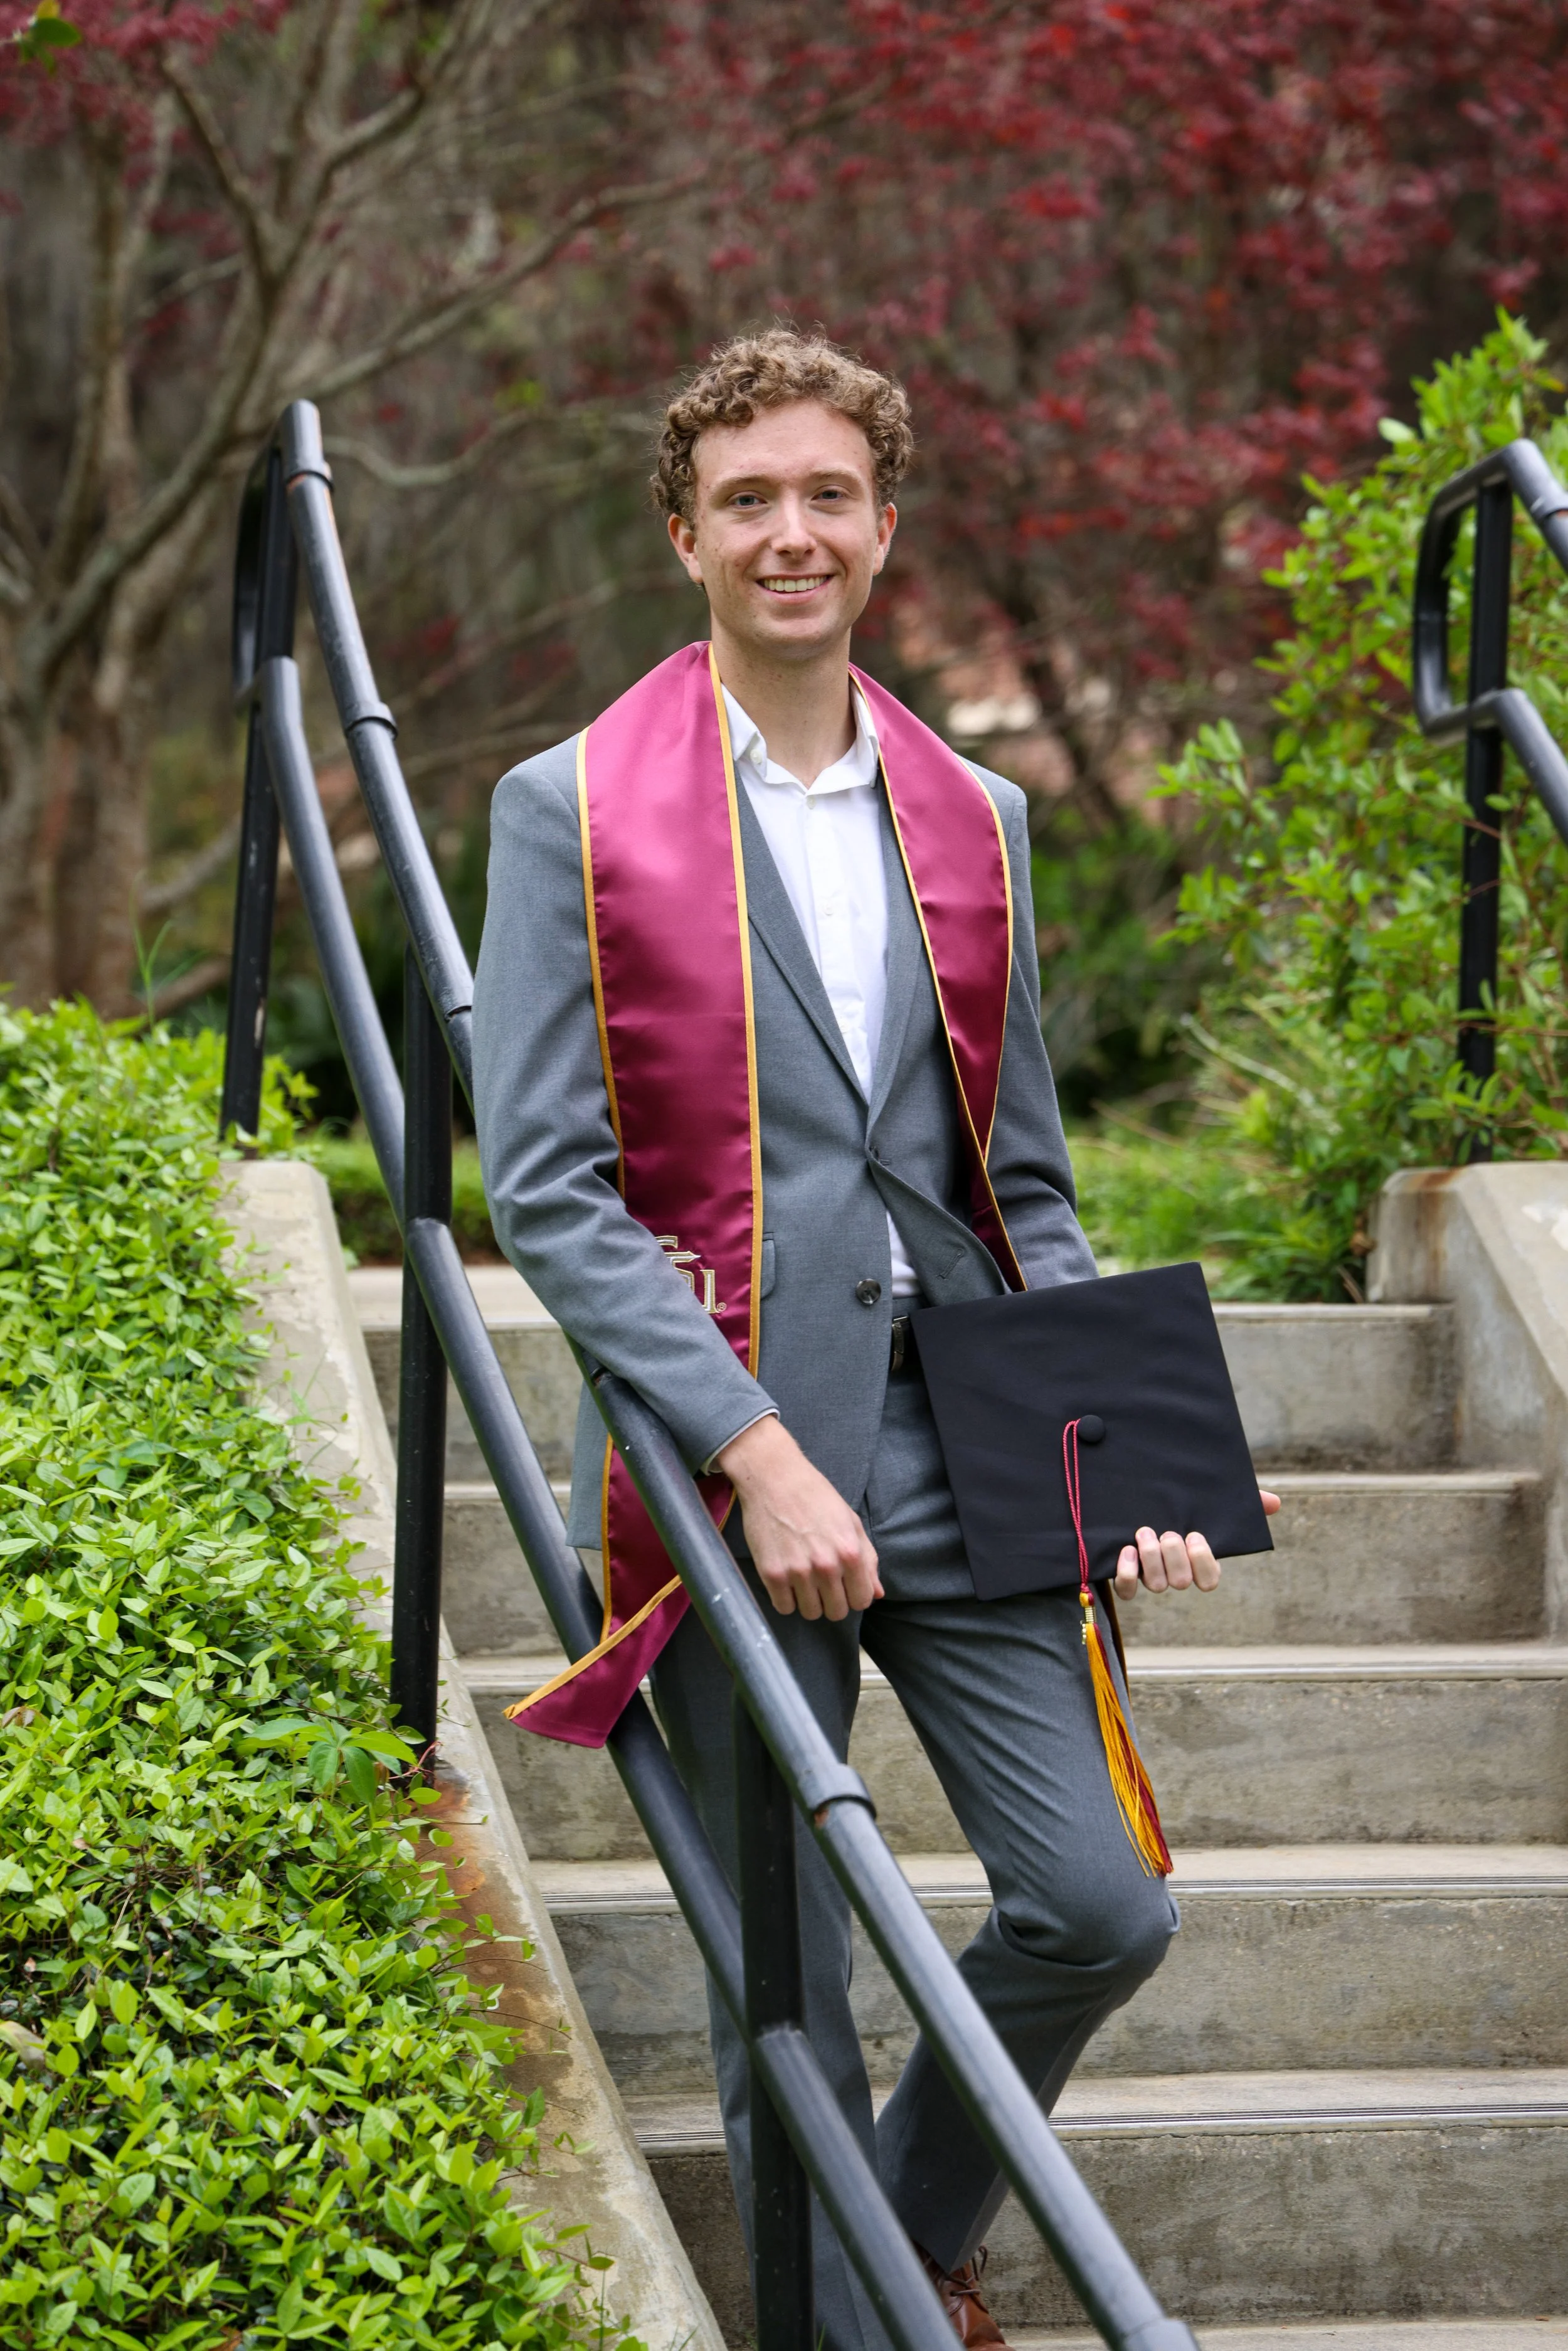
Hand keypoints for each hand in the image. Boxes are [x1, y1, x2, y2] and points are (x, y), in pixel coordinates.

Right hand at [715, 1417, 882, 1619]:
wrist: (775, 1478)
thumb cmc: (815, 1496)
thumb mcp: (851, 1522)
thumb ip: (868, 1560)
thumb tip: (877, 1593)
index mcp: (850, 1553)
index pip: (861, 1601)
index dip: (854, 1595)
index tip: (844, 1586)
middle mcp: (826, 1566)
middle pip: (836, 1612)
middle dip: (832, 1601)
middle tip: (822, 1582)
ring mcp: (797, 1572)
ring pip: (810, 1613)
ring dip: (808, 1601)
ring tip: (803, 1579)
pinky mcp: (771, 1574)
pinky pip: (783, 1607)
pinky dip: (785, 1599)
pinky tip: (786, 1580)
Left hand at [1113, 1487, 1281, 1600]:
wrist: (1132, 1499)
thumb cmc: (1180, 1505)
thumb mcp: (1210, 1500)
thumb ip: (1244, 1501)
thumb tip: (1274, 1503)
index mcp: (1196, 1560)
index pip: (1209, 1580)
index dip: (1202, 1563)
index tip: (1195, 1536)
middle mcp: (1174, 1572)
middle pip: (1181, 1582)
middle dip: (1175, 1557)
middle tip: (1168, 1533)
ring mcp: (1150, 1576)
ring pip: (1157, 1585)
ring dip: (1152, 1559)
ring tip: (1145, 1533)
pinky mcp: (1124, 1576)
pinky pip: (1126, 1590)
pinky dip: (1127, 1573)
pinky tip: (1127, 1550)